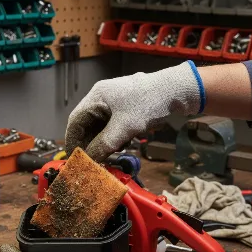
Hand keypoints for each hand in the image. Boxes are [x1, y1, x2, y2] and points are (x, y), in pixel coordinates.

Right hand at [65, 61, 203, 161]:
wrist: (178, 91)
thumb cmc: (148, 104)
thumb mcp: (124, 128)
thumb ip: (104, 145)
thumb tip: (89, 161)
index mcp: (96, 97)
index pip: (75, 121)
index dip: (73, 141)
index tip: (75, 158)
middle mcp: (101, 98)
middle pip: (86, 124)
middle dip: (89, 143)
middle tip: (94, 160)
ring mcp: (113, 102)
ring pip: (99, 126)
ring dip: (102, 141)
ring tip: (111, 152)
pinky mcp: (124, 107)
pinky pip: (111, 125)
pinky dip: (113, 137)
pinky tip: (122, 143)